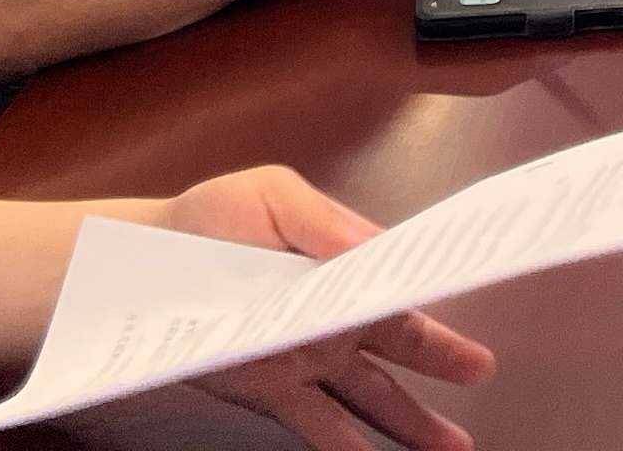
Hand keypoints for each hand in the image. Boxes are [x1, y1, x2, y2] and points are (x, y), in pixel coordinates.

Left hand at [168, 169, 497, 450]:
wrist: (139, 268)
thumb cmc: (207, 220)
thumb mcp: (268, 196)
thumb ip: (321, 220)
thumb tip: (371, 245)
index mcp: (340, 261)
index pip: (399, 277)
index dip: (436, 284)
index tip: (476, 285)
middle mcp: (333, 314)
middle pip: (400, 341)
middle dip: (443, 356)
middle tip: (482, 369)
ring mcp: (307, 358)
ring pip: (372, 396)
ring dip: (411, 421)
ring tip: (452, 448)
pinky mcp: (273, 392)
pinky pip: (320, 425)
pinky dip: (347, 447)